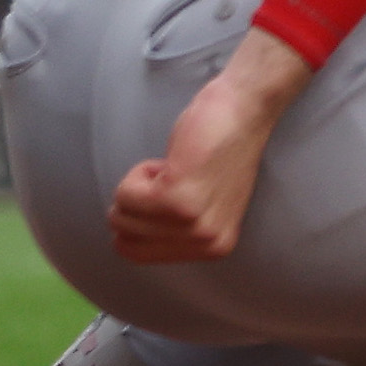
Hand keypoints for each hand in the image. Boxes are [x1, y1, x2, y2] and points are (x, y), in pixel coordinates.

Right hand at [110, 30, 318, 266]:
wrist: (244, 110)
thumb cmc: (219, 150)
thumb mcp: (203, 207)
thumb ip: (175, 231)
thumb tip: (126, 240)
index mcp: (214, 249)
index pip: (137, 254)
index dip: (139, 219)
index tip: (169, 194)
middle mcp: (207, 243)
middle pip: (124, 240)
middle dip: (135, 203)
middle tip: (173, 177)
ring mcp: (193, 223)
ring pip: (121, 215)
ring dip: (138, 184)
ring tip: (176, 167)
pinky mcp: (177, 197)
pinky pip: (126, 194)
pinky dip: (139, 171)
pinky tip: (173, 160)